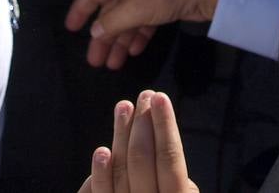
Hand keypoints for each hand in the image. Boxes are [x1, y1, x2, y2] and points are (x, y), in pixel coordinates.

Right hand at [65, 0, 227, 70]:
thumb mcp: (135, 8)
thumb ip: (111, 22)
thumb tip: (94, 31)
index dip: (80, 11)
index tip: (70, 30)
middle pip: (109, 11)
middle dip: (102, 37)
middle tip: (94, 61)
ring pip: (126, 20)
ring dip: (119, 42)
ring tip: (113, 64)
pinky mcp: (162, 4)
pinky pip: (142, 22)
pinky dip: (137, 36)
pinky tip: (134, 52)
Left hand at [78, 92, 198, 192]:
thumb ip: (178, 185)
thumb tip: (163, 143)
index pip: (171, 162)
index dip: (166, 128)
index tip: (160, 98)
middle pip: (144, 163)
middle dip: (144, 125)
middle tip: (144, 95)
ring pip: (122, 173)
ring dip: (121, 136)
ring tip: (123, 106)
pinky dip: (100, 174)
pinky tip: (102, 150)